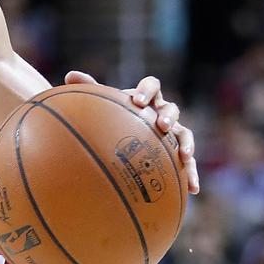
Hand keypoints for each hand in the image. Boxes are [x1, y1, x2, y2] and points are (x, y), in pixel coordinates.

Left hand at [65, 71, 198, 194]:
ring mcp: (172, 131)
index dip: (146, 90)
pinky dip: (191, 173)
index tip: (136, 101)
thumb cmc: (112, 116)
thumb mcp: (103, 104)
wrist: (122, 133)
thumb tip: (70, 75)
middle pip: (171, 108)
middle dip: (169, 116)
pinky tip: (193, 188)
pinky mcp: (177, 151)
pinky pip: (188, 161)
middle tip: (162, 125)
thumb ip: (89, 88)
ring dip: (186, 142)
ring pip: (184, 133)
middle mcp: (162, 111)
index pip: (152, 85)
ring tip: (184, 154)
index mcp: (146, 96)